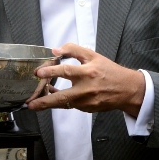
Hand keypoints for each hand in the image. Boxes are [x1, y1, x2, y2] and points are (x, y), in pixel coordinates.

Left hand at [26, 43, 144, 115]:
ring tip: (34, 104)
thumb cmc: (109, 71)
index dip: (51, 72)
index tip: (39, 73)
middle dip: (45, 101)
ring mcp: (87, 102)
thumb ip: (73, 50)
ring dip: (48, 104)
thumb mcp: (93, 55)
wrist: (127, 89)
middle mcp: (87, 89)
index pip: (67, 71)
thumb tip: (55, 50)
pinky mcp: (87, 109)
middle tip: (31, 102)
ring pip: (64, 104)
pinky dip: (59, 102)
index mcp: (88, 72)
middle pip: (63, 97)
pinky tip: (50, 98)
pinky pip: (70, 105)